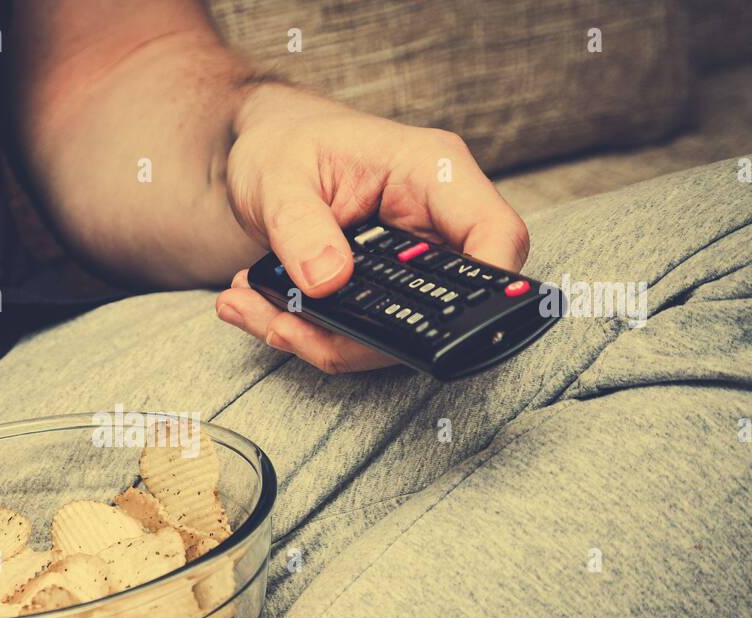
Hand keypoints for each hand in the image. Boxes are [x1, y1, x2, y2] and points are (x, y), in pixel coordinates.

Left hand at [216, 84, 529, 373]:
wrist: (265, 147)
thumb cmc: (283, 143)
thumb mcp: (279, 178)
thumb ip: (300, 227)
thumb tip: (329, 281)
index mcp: (432, 172)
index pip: (495, 234)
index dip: (491, 288)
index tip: (442, 330)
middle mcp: (433, 220)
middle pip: (442, 304)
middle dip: (364, 337)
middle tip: (284, 327)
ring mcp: (412, 259)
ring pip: (396, 331)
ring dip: (324, 340)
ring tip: (256, 313)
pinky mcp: (386, 287)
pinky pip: (366, 331)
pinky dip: (314, 333)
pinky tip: (266, 312)